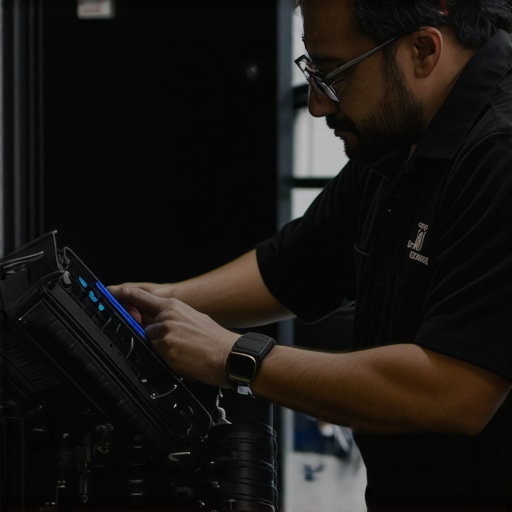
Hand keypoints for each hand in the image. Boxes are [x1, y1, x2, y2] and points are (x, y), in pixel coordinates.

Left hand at [112, 287, 239, 386]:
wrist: (228, 355)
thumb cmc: (213, 339)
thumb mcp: (192, 319)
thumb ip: (170, 318)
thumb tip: (155, 324)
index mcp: (173, 306)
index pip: (139, 297)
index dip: (120, 294)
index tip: (108, 292)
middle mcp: (166, 316)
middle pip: (139, 322)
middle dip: (140, 328)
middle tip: (158, 335)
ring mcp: (164, 332)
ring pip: (148, 341)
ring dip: (159, 348)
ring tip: (181, 351)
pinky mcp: (164, 348)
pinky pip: (155, 355)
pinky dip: (165, 358)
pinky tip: (182, 358)